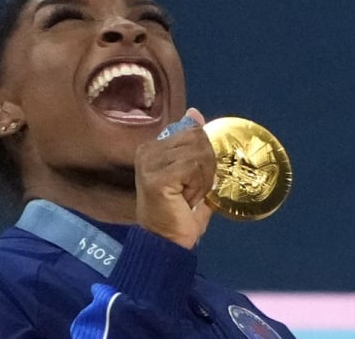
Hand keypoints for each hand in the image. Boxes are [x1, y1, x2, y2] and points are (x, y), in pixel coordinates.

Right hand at [134, 108, 216, 248]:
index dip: (203, 155)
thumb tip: (194, 112)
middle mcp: (147, 151)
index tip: (192, 180)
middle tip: (193, 190)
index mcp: (152, 147)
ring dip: (203, 179)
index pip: (192, 131)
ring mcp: (150, 163)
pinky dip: (199, 186)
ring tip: (190, 195)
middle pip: (198, 139)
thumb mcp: (191, 172)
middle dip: (206, 167)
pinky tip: (187, 199)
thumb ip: (194, 144)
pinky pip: (194, 167)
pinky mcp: (157, 177)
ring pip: (198, 153)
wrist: (166, 242)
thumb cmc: (179, 212)